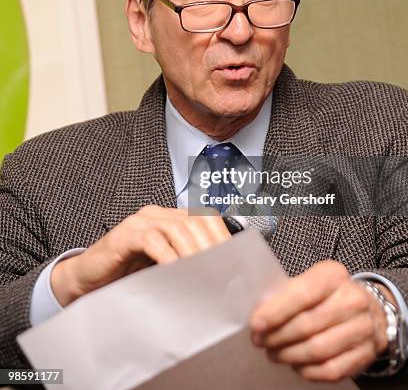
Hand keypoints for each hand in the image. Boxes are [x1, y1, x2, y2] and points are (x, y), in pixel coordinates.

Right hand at [51, 205, 229, 305]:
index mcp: (171, 219)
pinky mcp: (126, 234)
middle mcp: (158, 214)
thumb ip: (185, 263)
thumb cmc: (127, 274)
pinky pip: (153, 240)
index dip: (222, 237)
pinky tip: (175, 272)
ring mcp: (142, 221)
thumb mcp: (163, 266)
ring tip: (203, 274)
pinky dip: (168, 257)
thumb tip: (219, 275)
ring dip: (194, 253)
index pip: (206, 218)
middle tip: (222, 272)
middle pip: (196, 222)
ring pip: (178, 229)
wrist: (87, 278)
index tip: (234, 260)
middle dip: (212, 247)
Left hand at [250, 260, 390, 381]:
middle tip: (261, 341)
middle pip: (307, 325)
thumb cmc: (329, 295)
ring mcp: (362, 328)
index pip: (301, 294)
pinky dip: (308, 370)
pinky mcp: (365, 353)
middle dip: (277, 336)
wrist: (371, 309)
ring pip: (317, 350)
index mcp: (333, 275)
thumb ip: (289, 294)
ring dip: (289, 355)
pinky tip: (296, 364)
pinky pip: (330, 369)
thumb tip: (260, 316)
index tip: (256, 324)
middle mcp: (352, 300)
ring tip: (274, 353)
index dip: (276, 311)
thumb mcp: (312, 281)